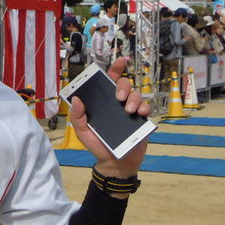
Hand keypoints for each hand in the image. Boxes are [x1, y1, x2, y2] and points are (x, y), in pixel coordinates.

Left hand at [68, 57, 150, 177]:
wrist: (114, 163)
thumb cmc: (98, 145)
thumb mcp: (83, 132)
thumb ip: (77, 117)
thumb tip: (77, 99)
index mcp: (105, 102)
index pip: (111, 80)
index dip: (116, 68)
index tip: (121, 61)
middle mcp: (119, 103)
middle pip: (125, 84)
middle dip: (124, 86)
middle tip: (119, 98)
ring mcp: (132, 111)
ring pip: (138, 95)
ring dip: (134, 99)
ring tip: (129, 110)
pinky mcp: (142, 121)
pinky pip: (147, 108)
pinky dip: (145, 108)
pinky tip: (140, 114)